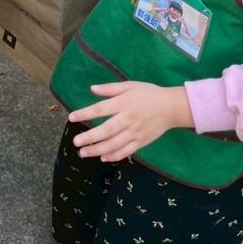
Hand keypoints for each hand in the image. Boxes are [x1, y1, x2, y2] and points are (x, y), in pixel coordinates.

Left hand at [67, 83, 193, 162]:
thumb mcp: (129, 86)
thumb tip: (92, 88)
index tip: (71, 117)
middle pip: (106, 130)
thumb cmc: (148, 94)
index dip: (85, 114)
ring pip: (114, 144)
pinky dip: (114, 156)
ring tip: (83, 153)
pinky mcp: (141, 142)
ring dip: (97, 150)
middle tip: (76, 142)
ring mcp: (135, 132)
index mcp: (123, 103)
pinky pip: (126, 151)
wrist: (171, 107)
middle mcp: (127, 119)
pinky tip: (103, 158)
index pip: (100, 109)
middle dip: (89, 137)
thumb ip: (110, 88)